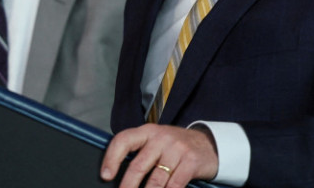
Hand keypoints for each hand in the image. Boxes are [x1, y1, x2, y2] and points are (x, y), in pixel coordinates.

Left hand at [100, 124, 218, 187]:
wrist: (208, 144)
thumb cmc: (176, 147)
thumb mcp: (157, 142)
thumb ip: (140, 153)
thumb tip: (116, 174)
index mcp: (148, 132)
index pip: (123, 140)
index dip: (111, 158)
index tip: (105, 175)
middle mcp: (161, 138)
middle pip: (138, 166)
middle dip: (127, 187)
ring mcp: (177, 149)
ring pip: (155, 181)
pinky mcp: (191, 162)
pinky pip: (174, 185)